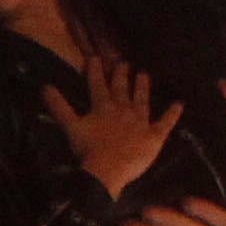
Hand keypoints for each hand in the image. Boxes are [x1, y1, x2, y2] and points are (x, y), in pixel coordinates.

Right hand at [42, 51, 173, 200]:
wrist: (108, 168)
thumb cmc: (88, 149)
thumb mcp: (70, 126)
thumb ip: (59, 106)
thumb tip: (45, 86)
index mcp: (103, 108)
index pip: (98, 85)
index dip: (96, 71)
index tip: (96, 57)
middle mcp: (123, 110)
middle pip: (122, 90)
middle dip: (122, 76)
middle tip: (124, 63)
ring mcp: (141, 122)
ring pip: (142, 101)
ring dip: (143, 87)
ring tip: (144, 75)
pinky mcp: (154, 135)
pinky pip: (166, 122)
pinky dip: (173, 113)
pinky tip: (180, 104)